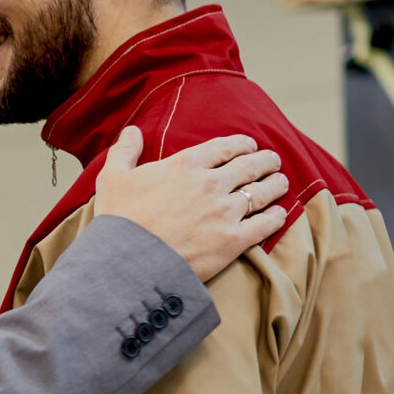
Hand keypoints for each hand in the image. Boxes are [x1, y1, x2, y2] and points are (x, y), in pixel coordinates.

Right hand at [93, 126, 288, 280]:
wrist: (128, 261)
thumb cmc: (118, 219)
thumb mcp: (112, 177)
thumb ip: (125, 151)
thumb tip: (132, 131)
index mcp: (186, 163)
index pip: (225, 147)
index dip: (241, 144)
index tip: (249, 145)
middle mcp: (211, 183)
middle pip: (250, 165)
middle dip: (265, 160)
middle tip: (273, 161)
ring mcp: (225, 212)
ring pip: (262, 191)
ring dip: (275, 184)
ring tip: (281, 182)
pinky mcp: (233, 241)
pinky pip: (264, 224)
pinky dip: (275, 217)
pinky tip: (280, 214)